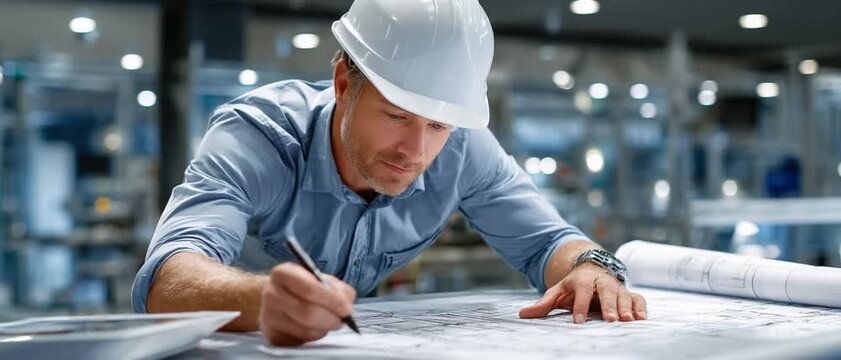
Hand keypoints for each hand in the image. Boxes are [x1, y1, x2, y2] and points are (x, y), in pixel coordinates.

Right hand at [259, 263, 356, 345]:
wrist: (276, 298)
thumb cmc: (302, 286)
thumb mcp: (320, 278)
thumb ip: (337, 288)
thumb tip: (346, 305)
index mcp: (283, 273)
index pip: (309, 289)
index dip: (332, 301)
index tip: (346, 308)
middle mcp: (271, 294)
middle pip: (308, 313)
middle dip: (331, 318)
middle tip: (342, 319)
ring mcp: (269, 316)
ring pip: (306, 330)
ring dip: (324, 328)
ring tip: (328, 321)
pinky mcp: (273, 336)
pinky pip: (301, 341)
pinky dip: (314, 336)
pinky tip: (315, 327)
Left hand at [519, 262, 646, 322]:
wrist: (591, 268)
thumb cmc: (573, 286)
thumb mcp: (557, 291)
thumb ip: (542, 304)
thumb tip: (522, 314)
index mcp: (582, 279)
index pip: (582, 291)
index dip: (580, 306)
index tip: (578, 321)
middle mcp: (601, 280)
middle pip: (607, 290)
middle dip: (609, 305)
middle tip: (610, 320)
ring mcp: (616, 286)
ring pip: (623, 295)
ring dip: (626, 308)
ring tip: (627, 321)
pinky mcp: (627, 292)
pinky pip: (637, 298)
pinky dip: (640, 307)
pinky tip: (641, 319)